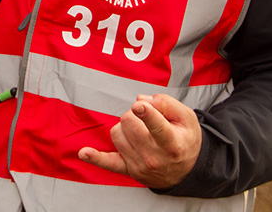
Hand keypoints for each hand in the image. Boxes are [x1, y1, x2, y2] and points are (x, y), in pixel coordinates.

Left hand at [78, 93, 201, 188]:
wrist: (188, 169)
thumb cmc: (185, 138)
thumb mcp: (186, 117)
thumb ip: (165, 103)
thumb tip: (140, 101)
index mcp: (172, 143)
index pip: (157, 126)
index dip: (146, 114)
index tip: (138, 107)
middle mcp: (154, 157)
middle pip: (128, 121)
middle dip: (134, 112)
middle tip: (146, 117)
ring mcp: (140, 166)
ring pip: (117, 132)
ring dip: (125, 126)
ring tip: (141, 130)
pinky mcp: (128, 169)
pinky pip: (108, 163)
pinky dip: (95, 158)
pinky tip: (83, 153)